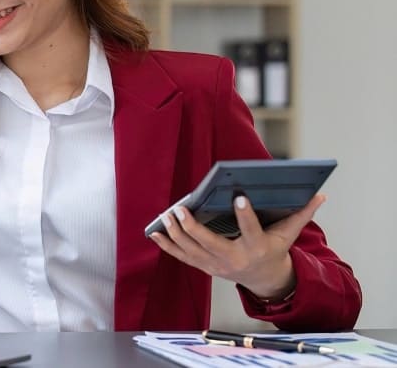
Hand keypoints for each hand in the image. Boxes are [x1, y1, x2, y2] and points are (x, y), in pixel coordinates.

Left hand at [150, 193, 326, 299]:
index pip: (251, 229)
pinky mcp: (205, 267)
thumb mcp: (288, 235)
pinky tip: (155, 233)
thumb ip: (301, 215)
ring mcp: (217, 266)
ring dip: (176, 233)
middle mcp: (235, 258)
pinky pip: (183, 257)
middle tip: (180, 208)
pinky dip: (168, 246)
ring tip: (166, 215)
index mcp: (257, 248)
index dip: (245, 215)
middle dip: (193, 227)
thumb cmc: (274, 251)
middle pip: (211, 243)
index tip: (239, 196)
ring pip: (193, 251)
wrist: (265, 280)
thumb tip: (320, 196)